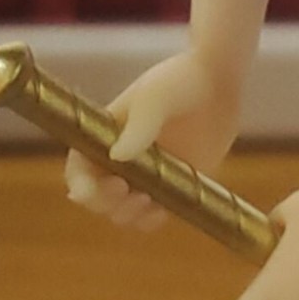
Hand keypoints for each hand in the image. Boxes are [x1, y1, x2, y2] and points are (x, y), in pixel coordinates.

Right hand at [64, 50, 241, 232]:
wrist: (219, 81)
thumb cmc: (181, 79)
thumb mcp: (157, 97)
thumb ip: (140, 126)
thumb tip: (118, 157)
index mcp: (106, 134)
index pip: (79, 166)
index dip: (80, 183)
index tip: (95, 189)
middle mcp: (121, 157)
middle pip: (96, 196)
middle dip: (104, 202)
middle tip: (124, 190)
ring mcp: (147, 173)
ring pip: (122, 211)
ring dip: (127, 215)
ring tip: (146, 200)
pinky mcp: (172, 185)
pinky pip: (152, 215)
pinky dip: (150, 220)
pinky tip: (161, 209)